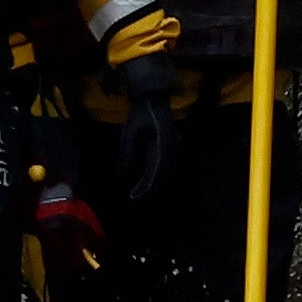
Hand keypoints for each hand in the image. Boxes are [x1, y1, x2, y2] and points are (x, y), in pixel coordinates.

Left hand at [117, 51, 181, 204]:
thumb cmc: (140, 115)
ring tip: (142, 197)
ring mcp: (178, 149)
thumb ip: (128, 153)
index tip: (134, 197)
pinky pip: (171, 169)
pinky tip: (152, 187)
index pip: (155, 172)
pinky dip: (162, 179)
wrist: (154, 100)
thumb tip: (123, 175)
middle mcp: (174, 148)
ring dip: (158, 187)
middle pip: (165, 176)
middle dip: (151, 191)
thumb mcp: (129, 132)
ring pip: (170, 175)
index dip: (145, 187)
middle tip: (135, 201)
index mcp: (163, 144)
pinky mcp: (176, 149)